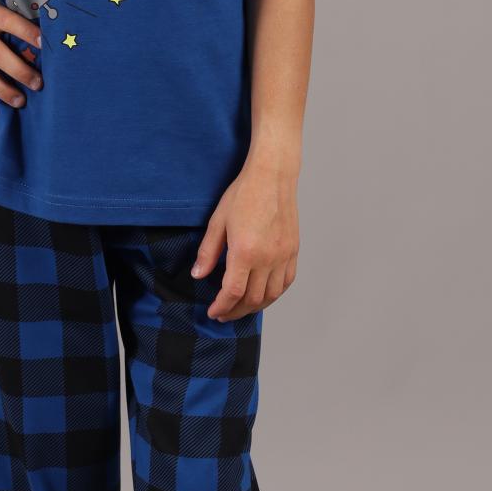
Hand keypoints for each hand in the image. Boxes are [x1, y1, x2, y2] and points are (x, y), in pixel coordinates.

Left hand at [191, 161, 298, 319]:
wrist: (272, 177)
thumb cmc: (243, 194)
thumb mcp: (217, 222)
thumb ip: (208, 252)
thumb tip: (198, 275)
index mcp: (245, 251)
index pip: (233, 292)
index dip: (222, 307)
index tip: (214, 312)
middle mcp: (267, 258)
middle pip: (252, 299)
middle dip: (236, 311)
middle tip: (224, 314)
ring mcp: (283, 255)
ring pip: (271, 295)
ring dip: (255, 306)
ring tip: (241, 308)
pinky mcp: (293, 251)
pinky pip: (286, 282)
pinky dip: (274, 294)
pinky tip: (263, 294)